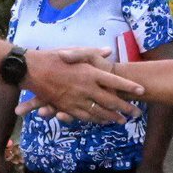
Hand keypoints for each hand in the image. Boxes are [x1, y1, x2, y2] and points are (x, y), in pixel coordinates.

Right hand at [15, 48, 143, 123]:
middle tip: (137, 113)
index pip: (115, 81)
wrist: (31, 70)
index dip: (129, 87)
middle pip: (111, 100)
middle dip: (126, 108)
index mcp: (90, 72)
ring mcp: (77, 99)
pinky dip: (96, 120)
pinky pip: (85, 116)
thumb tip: (109, 51)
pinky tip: (103, 121)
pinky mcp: (67, 107)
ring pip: (99, 112)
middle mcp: (86, 88)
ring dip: (113, 117)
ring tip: (123, 120)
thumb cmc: (53, 57)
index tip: (141, 91)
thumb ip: (93, 52)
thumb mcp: (74, 50)